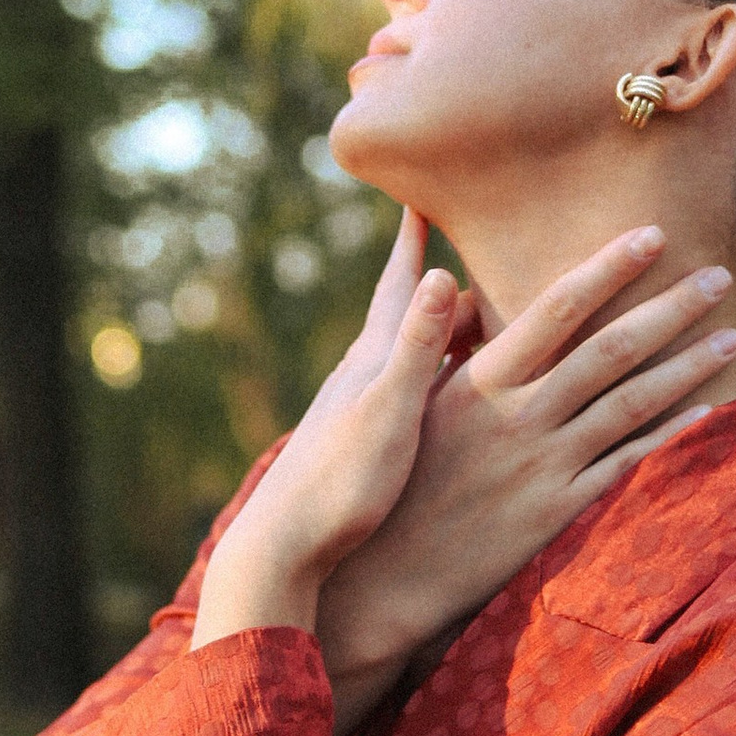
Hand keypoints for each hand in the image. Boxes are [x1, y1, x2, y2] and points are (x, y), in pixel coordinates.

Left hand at [193, 213, 461, 652]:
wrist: (282, 548)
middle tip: (449, 227)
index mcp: (372, 359)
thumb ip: (415, 346)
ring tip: (454, 299)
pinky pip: (405, 385)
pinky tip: (433, 380)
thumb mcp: (388, 412)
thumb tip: (441, 273)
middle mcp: (361, 373)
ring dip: (432, 318)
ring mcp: (356, 407)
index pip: (401, 282)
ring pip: (404, 346)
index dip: (416, 236)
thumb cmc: (340, 485)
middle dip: (430, 268)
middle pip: (405, 307)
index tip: (424, 187)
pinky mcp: (359, 441)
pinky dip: (430, 366)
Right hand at [311, 224, 735, 724]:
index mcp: (482, 379)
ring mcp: (544, 464)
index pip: (557, 307)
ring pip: (632, 403)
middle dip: (670, 308)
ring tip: (732, 336)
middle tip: (718, 276)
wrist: (388, 574)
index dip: (609, 267)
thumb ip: (448, 345)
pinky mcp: (559, 512)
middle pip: (611, 348)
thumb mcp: (411, 402)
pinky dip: (673, 436)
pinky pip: (629, 466)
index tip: (653, 234)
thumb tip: (461, 288)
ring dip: (688, 366)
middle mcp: (520, 415)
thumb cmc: (399, 476)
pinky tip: (710, 412)